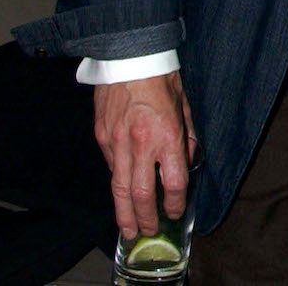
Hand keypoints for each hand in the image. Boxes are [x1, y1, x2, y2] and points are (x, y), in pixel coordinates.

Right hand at [94, 71, 195, 239]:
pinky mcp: (101, 137)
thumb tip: (184, 162)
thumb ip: (186, 137)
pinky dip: (117, 183)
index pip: (172, 182)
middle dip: (146, 217)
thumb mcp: (184, 106)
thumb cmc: (162, 78)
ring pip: (118, 188)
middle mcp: (140, 143)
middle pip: (141, 193)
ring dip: (124, 213)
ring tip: (128, 230)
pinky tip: (122, 193)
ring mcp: (116, 142)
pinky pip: (110, 167)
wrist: (129, 55)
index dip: (174, 202)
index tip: (175, 211)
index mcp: (166, 135)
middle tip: (149, 231)